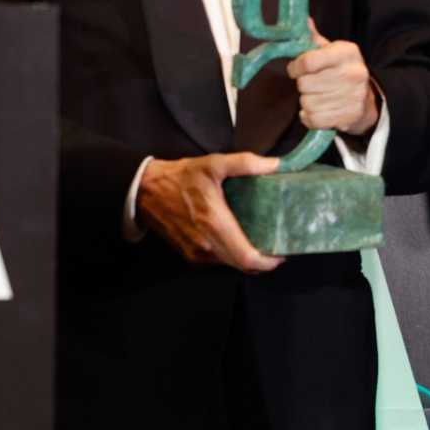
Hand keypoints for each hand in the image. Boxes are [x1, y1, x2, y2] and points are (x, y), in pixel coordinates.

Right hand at [137, 152, 283, 271]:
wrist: (147, 191)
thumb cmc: (180, 178)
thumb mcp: (214, 163)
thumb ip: (246, 163)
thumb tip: (275, 165)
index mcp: (214, 224)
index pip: (247, 257)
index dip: (267, 262)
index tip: (282, 254)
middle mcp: (205, 245)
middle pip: (242, 265)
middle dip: (262, 261)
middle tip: (277, 246)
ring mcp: (196, 253)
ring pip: (230, 264)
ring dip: (247, 258)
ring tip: (262, 242)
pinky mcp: (190, 255)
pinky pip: (218, 261)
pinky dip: (232, 255)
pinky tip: (240, 240)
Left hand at [288, 18, 379, 135]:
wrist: (367, 99)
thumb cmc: (342, 71)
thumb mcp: (331, 51)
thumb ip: (313, 39)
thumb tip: (302, 20)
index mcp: (347, 53)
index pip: (308, 61)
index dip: (295, 67)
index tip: (295, 69)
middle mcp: (353, 74)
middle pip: (304, 84)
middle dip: (303, 84)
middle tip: (312, 83)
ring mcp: (352, 97)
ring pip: (307, 103)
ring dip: (307, 101)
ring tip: (318, 96)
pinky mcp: (348, 117)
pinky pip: (313, 119)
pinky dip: (310, 116)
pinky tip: (319, 109)